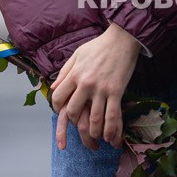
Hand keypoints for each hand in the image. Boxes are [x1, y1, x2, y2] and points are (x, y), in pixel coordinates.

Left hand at [50, 23, 141, 150]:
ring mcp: (101, 89)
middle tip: (79, 126)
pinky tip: (110, 137)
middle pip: (73, 112)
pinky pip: (112, 115)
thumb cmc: (99, 46)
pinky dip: (110, 129)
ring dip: (93, 132)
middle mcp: (85, 83)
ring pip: (93, 119)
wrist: (122, 39)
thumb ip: (65, 72)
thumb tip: (54, 87)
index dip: (57, 108)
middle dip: (74, 123)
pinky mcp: (116, 91)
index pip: (58, 97)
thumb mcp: (77, 55)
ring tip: (95, 137)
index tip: (61, 112)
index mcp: (74, 74)